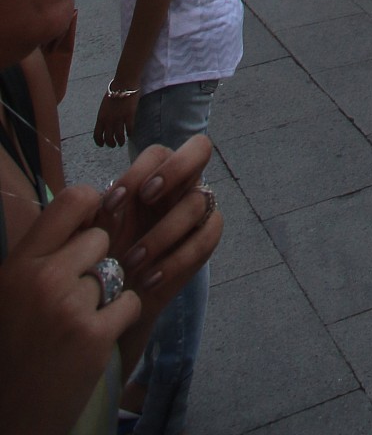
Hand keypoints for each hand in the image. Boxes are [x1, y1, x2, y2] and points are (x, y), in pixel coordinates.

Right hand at [0, 183, 139, 433]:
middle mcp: (43, 279)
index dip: (91, 207)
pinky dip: (120, 319)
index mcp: (19, 265)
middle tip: (76, 296)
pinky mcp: (94, 336)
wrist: (13, 413)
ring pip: (117, 272)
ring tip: (78, 323)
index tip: (90, 226)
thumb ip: (46, 253)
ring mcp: (70, 307)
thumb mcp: (14, 291)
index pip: (71, 200)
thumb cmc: (16, 348)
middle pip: (99, 239)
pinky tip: (95, 338)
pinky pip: (130, 302)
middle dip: (97, 263)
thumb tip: (92, 205)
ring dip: (107, 295)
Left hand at [93, 86, 137, 150]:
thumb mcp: (104, 106)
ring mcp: (119, 118)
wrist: (124, 83)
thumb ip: (104, 116)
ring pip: (119, 136)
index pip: (97, 135)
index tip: (102, 144)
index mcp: (101, 117)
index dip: (99, 142)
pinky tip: (129, 133)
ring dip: (120, 141)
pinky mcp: (129, 116)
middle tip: (114, 144)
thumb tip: (106, 125)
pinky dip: (129, 133)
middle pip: (108, 138)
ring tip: (122, 142)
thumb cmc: (114, 92)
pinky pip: (129, 129)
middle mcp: (109, 120)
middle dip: (111, 144)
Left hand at [97, 135, 221, 306]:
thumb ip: (91, 212)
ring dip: (163, 232)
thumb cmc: (104, 254)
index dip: (138, 171)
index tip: (112, 204)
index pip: (159, 153)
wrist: (117, 297)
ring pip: (198, 202)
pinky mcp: (205, 240)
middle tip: (146, 198)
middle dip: (175, 169)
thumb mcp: (92, 233)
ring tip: (132, 261)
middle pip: (200, 148)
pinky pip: (206, 238)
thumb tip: (94, 197)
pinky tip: (150, 278)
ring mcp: (199, 210)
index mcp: (154, 176)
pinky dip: (177, 260)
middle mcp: (181, 185)